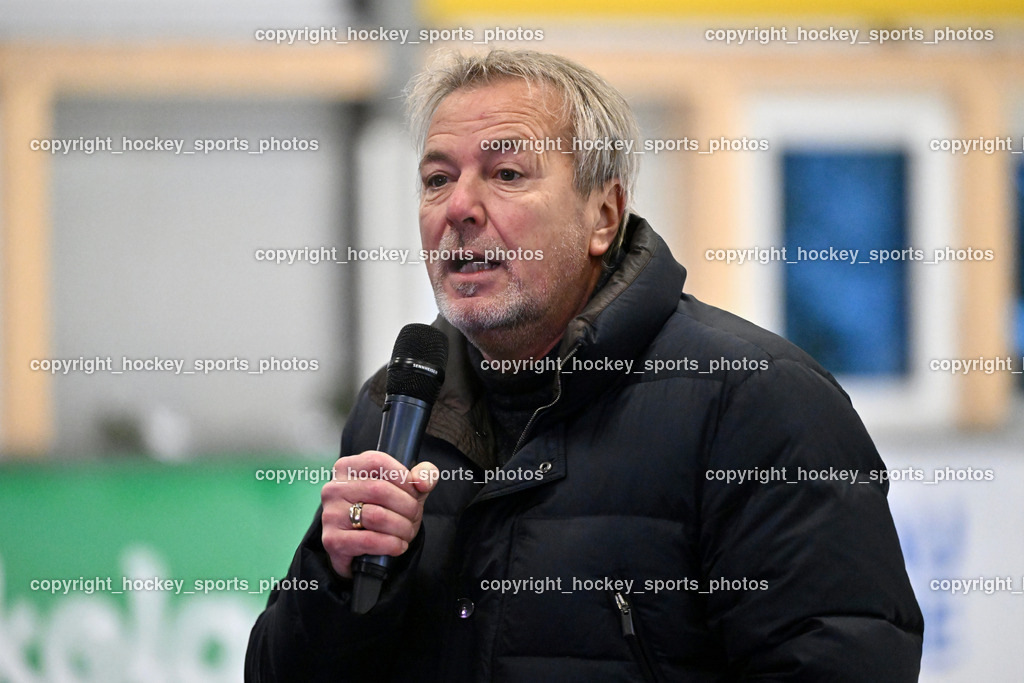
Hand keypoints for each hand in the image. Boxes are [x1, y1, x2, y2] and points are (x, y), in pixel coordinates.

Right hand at [321, 450, 438, 578]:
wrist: (364, 548)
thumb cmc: (386, 510)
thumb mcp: (407, 488)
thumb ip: (423, 474)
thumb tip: (423, 481)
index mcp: (347, 467)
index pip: (378, 461)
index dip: (403, 477)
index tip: (415, 492)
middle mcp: (334, 488)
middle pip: (380, 490)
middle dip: (407, 506)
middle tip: (414, 516)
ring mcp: (330, 514)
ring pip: (377, 516)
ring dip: (402, 527)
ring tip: (407, 532)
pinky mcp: (332, 541)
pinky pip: (369, 540)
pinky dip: (391, 544)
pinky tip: (398, 546)